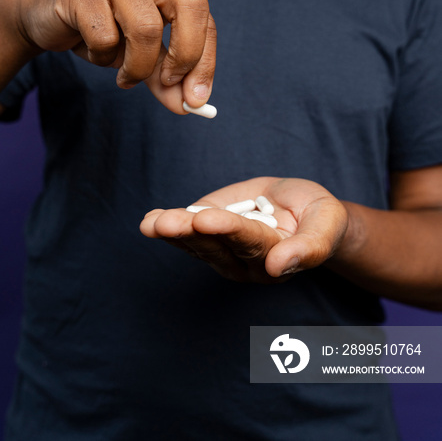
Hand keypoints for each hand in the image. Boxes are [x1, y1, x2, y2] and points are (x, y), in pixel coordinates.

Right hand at [7, 0, 216, 112]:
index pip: (205, 19)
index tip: (196, 99)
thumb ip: (164, 77)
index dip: (205, 62)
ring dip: (137, 66)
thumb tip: (188, 105)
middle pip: (190, 7)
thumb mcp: (139, 55)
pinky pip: (104, 37)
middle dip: (186, 54)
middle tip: (168, 83)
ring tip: (123, 75)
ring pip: (146, 28)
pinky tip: (91, 49)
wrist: (41, 13)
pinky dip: (101, 57)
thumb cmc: (99, 30)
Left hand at [140, 177, 348, 282]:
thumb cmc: (320, 216)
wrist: (304, 208)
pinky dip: (168, 229)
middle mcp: (246, 261)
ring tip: (153, 223)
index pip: (249, 240)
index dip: (227, 228)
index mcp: (277, 258)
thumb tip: (277, 266)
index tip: (205, 219)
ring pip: (197, 243)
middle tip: (166, 223)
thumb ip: (308, 247)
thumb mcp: (326, 223)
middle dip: (190, 231)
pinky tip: (150, 222)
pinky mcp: (210, 235)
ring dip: (174, 231)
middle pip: (216, 245)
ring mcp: (225, 251)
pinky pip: (188, 236)